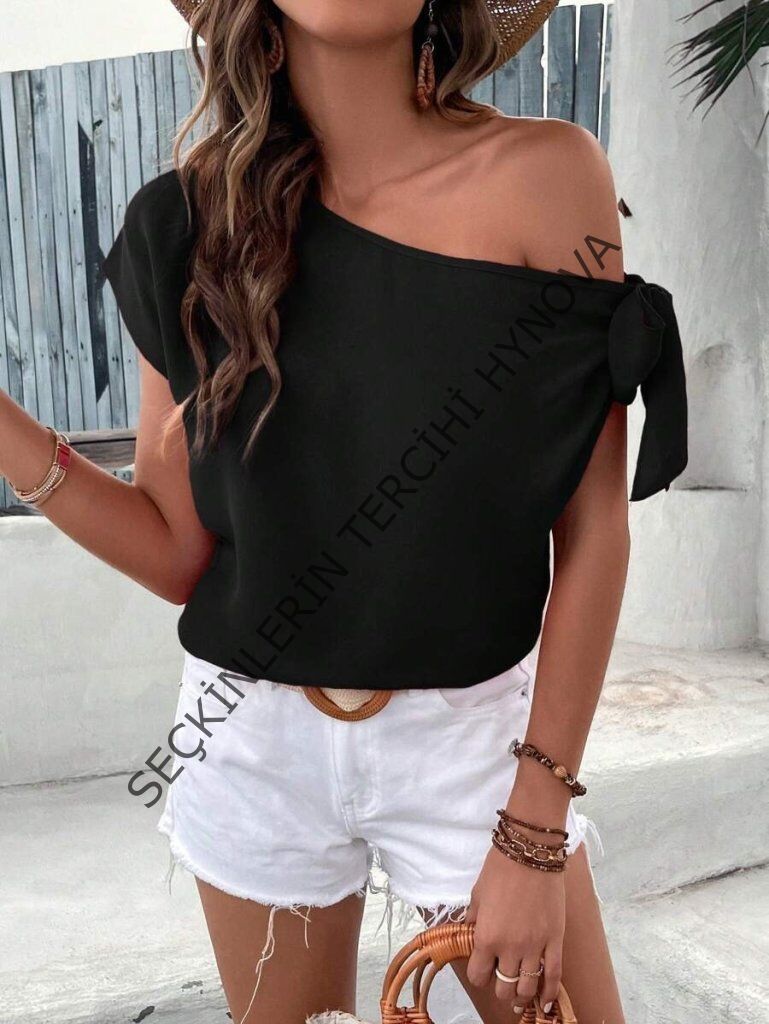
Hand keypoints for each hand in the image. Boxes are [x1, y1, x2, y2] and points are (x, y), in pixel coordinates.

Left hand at [465, 842, 564, 1014]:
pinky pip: (553, 975)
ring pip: (528, 986)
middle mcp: (510, 948)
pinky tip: (545, 1001)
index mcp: (487, 937)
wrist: (531, 852)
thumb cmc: (500, 868)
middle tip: (501, 977)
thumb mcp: (477, 893)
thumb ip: (474, 919)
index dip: (479, 974)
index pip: (478, 975)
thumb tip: (470, 932)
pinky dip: (549, 992)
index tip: (482, 967)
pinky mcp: (555, 940)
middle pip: (504, 986)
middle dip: (500, 986)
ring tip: (519, 995)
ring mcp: (535, 946)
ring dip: (522, 994)